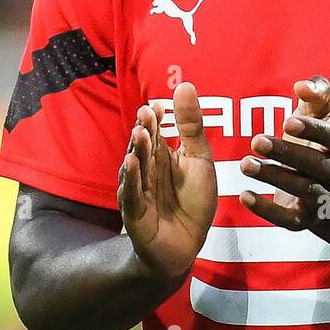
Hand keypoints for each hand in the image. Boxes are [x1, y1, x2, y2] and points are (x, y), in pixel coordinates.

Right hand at [118, 82, 216, 282]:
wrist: (186, 245)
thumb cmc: (193, 202)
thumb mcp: (198, 160)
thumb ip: (191, 126)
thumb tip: (184, 84)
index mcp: (161, 156)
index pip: (155, 132)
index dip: (156, 120)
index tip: (158, 105)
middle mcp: (146, 171)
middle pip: (144, 147)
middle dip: (145, 131)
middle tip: (147, 114)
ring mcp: (138, 191)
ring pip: (136, 168)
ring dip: (137, 151)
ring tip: (140, 134)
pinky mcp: (135, 213)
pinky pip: (131, 194)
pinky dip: (131, 179)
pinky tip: (130, 163)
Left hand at [239, 76, 329, 231]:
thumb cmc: (317, 139)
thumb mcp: (320, 112)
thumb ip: (316, 92)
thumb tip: (302, 85)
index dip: (313, 130)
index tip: (288, 122)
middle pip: (315, 164)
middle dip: (286, 152)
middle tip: (257, 141)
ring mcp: (321, 198)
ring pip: (302, 189)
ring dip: (273, 176)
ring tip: (245, 164)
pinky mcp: (304, 219)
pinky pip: (289, 219)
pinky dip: (267, 210)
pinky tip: (245, 195)